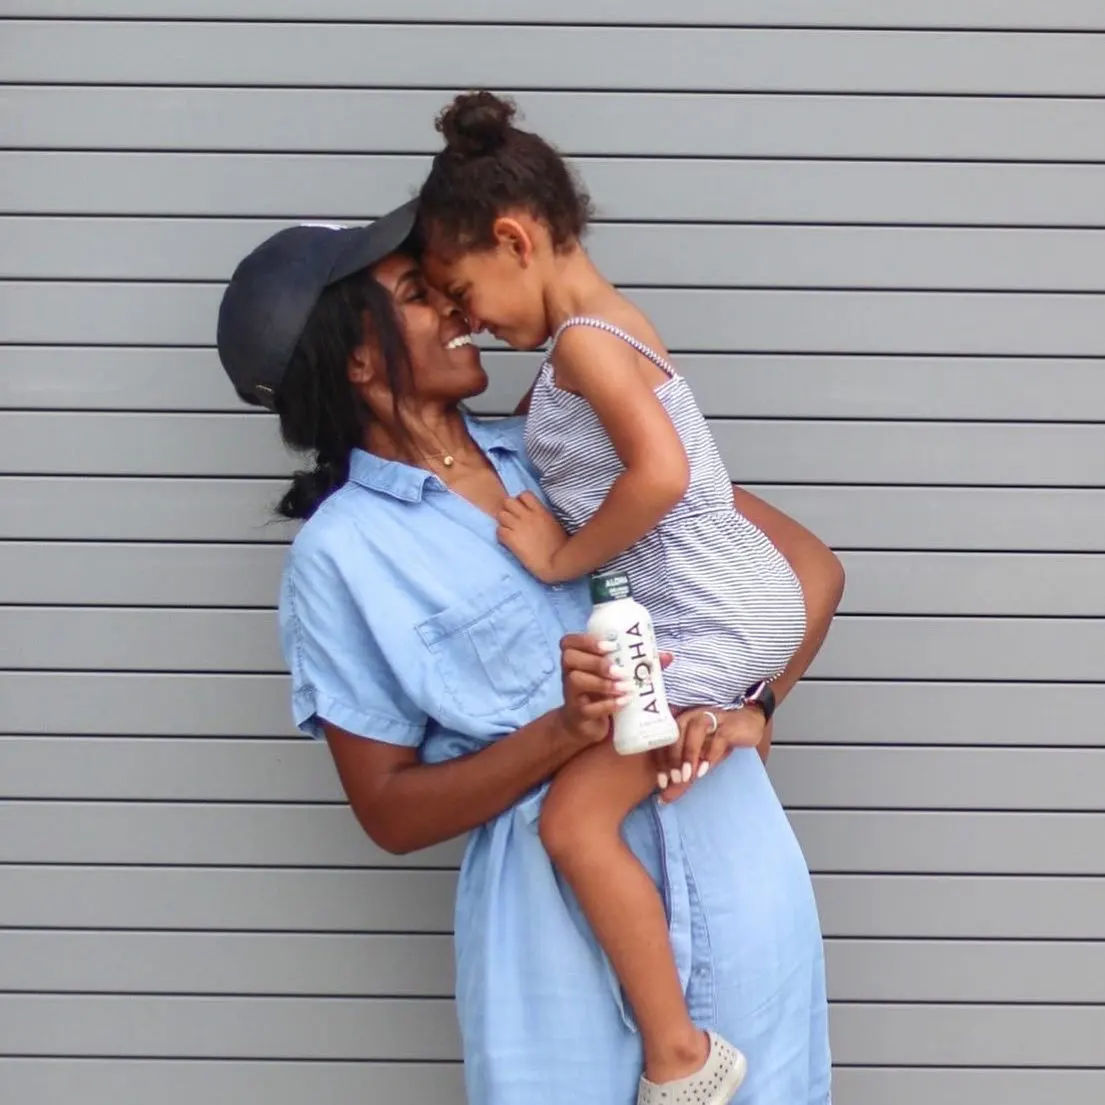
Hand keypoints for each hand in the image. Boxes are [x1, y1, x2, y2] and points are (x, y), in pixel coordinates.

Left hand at [497, 492, 569, 582]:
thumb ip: (543, 517)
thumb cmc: (561, 547)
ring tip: (508, 531)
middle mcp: (528, 515)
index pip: (524, 494)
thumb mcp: (554, 525)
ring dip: (503, 523)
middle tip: (512, 521)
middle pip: (508, 501)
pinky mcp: (511, 539)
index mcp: (540, 511)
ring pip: (500, 515)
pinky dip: (501, 536)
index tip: (522, 511)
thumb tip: (536, 517)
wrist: (556, 563)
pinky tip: (507, 542)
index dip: (520, 501)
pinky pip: (498, 530)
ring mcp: (518, 526)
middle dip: (508, 510)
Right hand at [557, 638, 673, 753]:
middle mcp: (569, 673)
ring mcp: (572, 694)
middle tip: (620, 670)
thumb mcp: (615, 676)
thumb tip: (667, 656)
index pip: (569, 642)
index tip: (611, 646)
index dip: (586, 640)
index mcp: (577, 659)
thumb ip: (638, 665)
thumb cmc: (601, 693)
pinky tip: (624, 702)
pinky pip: (587, 708)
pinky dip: (608, 704)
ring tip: (625, 687)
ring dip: (603, 683)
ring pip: (577, 680)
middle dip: (597, 662)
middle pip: (570, 658)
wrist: (585, 724)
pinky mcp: (578, 714)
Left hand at [655, 704, 766, 802]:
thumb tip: (665, 798)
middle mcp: (692, 717)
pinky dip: (711, 754)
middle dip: (673, 759)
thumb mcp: (700, 759)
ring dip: (689, 754)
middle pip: (676, 734)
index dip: (660, 761)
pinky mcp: (729, 724)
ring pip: (695, 730)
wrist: (749, 723)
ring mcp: (711, 717)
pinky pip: (718, 737)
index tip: (661, 783)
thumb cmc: (718, 741)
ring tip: (687, 776)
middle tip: (674, 781)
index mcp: (680, 723)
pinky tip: (705, 770)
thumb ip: (683, 776)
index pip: (664, 740)